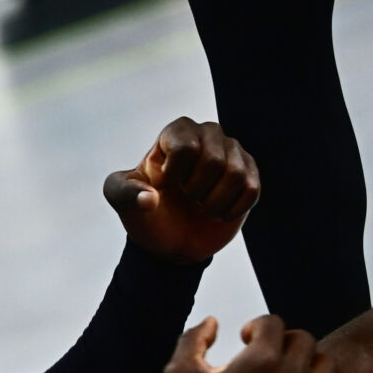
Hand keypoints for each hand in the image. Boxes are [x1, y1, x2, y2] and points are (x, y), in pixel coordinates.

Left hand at [104, 118, 259, 263]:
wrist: (170, 240)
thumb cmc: (144, 211)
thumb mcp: (121, 200)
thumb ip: (124, 193)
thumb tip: (150, 198)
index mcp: (176, 132)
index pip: (186, 147)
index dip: (176, 175)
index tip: (165, 185)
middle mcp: (207, 134)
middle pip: (214, 161)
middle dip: (197, 191)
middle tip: (186, 198)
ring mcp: (232, 153)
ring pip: (236, 175)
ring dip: (215, 202)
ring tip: (202, 206)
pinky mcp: (250, 174)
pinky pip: (252, 189)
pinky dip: (232, 209)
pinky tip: (219, 212)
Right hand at [160, 315, 337, 372]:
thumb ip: (193, 339)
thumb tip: (211, 323)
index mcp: (260, 361)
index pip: (274, 323)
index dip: (256, 326)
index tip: (246, 337)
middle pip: (305, 340)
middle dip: (283, 340)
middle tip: (265, 352)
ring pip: (326, 367)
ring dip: (306, 362)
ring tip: (285, 372)